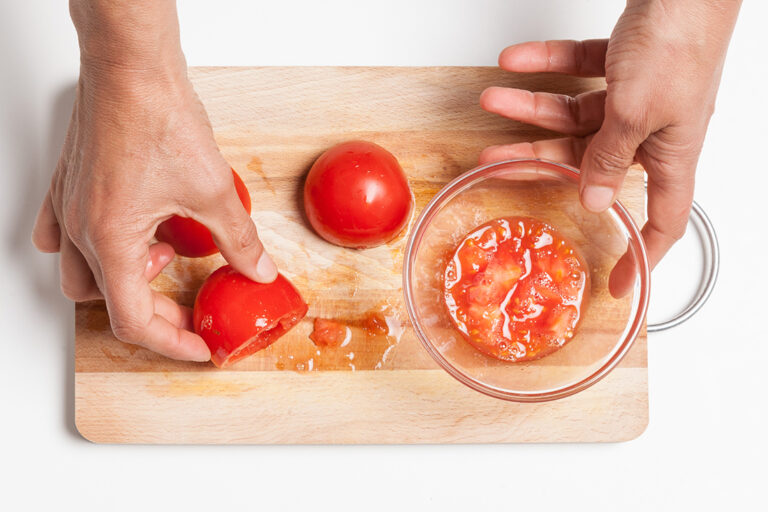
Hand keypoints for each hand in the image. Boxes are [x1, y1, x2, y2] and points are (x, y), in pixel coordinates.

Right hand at [31, 0, 276, 360]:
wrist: (131, 66)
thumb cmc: (158, 116)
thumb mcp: (213, 191)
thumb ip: (238, 240)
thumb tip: (258, 269)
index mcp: (112, 241)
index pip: (133, 320)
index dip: (172, 342)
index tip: (199, 345)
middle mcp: (80, 231)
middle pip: (109, 302)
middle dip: (154, 313)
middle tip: (192, 309)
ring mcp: (67, 209)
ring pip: (83, 275)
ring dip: (124, 282)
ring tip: (165, 259)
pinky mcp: (68, 187)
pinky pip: (62, 238)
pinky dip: (94, 251)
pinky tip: (129, 239)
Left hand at [479, 0, 739, 294]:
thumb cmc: (679, 41)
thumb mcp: (637, 113)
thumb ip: (609, 157)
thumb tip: (591, 198)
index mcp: (671, 151)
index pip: (663, 221)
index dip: (646, 257)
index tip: (621, 285)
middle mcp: (654, 128)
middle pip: (589, 161)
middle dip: (536, 160)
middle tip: (491, 163)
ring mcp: (638, 94)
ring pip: (574, 113)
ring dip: (529, 107)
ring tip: (492, 99)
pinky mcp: (626, 60)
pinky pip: (578, 70)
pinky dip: (546, 65)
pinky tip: (515, 63)